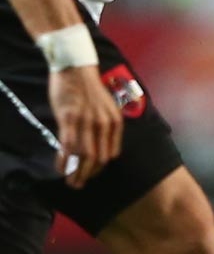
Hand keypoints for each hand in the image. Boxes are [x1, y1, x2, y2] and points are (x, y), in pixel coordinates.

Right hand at [51, 64, 121, 186]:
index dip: (100, 168)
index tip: (91, 174)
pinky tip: (59, 167)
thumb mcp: (107, 108)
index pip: (110, 154)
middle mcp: (103, 124)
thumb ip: (106, 127)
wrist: (77, 69)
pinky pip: (67, 145)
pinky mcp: (69, 118)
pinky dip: (63, 160)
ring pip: (83, 155)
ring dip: (75, 172)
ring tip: (70, 181)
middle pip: (97, 158)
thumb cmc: (91, 89)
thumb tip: (101, 146)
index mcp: (115, 122)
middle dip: (88, 175)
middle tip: (78, 184)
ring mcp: (86, 121)